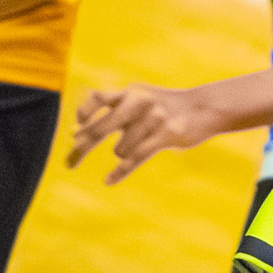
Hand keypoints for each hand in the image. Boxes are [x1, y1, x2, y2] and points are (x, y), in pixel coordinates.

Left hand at [69, 83, 224, 183]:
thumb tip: (74, 132)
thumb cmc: (166, 108)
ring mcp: (153, 118)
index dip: (84, 113)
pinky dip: (119, 172)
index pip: (98, 98)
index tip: (77, 127)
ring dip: (122, 153)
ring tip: (135, 148)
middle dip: (81, 147)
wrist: (205, 108)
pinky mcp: (167, 135)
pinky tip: (108, 180)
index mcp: (130, 92)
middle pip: (100, 128)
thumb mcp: (139, 102)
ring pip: (121, 148)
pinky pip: (136, 158)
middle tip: (68, 164)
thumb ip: (111, 114)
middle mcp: (139, 102)